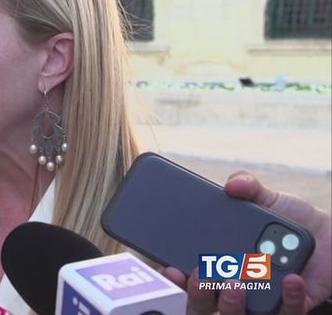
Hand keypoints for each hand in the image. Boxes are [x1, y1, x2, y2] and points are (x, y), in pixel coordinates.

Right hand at [162, 171, 331, 314]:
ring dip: (234, 302)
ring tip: (239, 279)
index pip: (190, 275)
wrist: (330, 236)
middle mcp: (236, 284)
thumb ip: (248, 186)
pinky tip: (290, 278)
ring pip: (238, 314)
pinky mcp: (290, 307)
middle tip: (203, 273)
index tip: (171, 267)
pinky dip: (287, 297)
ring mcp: (261, 299)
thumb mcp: (269, 198)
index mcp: (221, 259)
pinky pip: (285, 312)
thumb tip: (232, 184)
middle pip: (206, 303)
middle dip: (201, 293)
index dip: (177, 276)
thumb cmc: (292, 222)